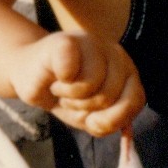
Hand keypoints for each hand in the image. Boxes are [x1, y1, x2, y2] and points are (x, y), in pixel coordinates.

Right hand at [8, 32, 145, 136]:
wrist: (31, 78)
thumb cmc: (65, 97)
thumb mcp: (91, 118)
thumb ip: (108, 123)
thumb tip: (112, 126)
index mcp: (128, 72)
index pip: (136, 100)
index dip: (112, 117)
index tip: (93, 116)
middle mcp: (115, 53)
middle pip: (110, 95)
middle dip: (86, 109)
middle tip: (72, 99)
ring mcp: (91, 43)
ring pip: (91, 84)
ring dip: (70, 97)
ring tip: (63, 89)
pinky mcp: (66, 41)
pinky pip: (69, 72)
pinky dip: (59, 84)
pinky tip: (54, 77)